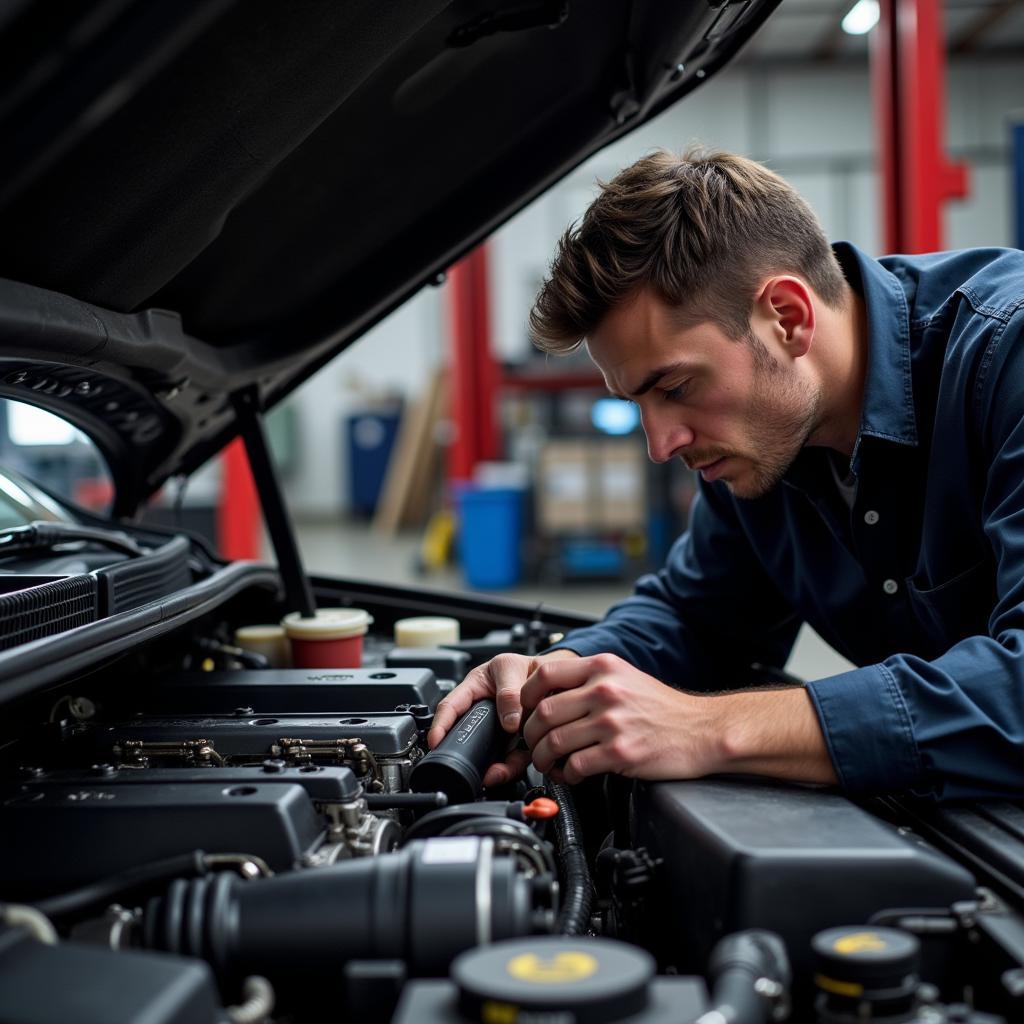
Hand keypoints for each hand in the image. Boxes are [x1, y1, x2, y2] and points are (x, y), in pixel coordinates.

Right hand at [427, 649, 579, 785]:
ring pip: (490, 755)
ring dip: (492, 767)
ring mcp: (500, 732)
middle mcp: (484, 714)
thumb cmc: (524, 666)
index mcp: (474, 691)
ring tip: (494, 772)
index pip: (450, 707)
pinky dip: (510, 768)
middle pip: (470, 737)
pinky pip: (511, 760)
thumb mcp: (510, 668)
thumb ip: (508, 691)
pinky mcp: (518, 744)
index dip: (440, 724)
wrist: (553, 678)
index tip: (435, 740)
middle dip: (467, 754)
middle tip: (466, 766)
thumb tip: (509, 721)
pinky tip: (508, 769)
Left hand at [520, 653, 716, 784]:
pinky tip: (572, 774)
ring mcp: (612, 721)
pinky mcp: (620, 751)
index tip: (525, 710)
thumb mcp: (626, 677)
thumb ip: (591, 680)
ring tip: (548, 763)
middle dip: (531, 734)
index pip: (545, 673)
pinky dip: (567, 774)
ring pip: (554, 741)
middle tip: (533, 744)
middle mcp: (605, 690)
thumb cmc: (664, 708)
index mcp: (603, 668)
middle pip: (543, 711)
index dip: (526, 694)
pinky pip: (576, 765)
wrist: (703, 730)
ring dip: (543, 758)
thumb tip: (551, 693)